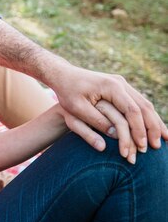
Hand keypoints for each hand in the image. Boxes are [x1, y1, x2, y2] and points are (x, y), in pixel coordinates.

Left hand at [52, 66, 167, 154]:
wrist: (63, 75)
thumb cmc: (67, 92)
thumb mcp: (77, 108)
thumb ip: (96, 121)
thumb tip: (115, 137)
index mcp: (111, 87)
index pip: (132, 111)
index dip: (139, 130)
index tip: (142, 146)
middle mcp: (120, 83)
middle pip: (144, 106)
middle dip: (152, 128)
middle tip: (158, 146)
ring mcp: (122, 84)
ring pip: (144, 104)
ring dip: (154, 122)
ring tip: (162, 139)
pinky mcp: (120, 87)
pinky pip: (138, 102)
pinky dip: (146, 116)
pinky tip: (151, 128)